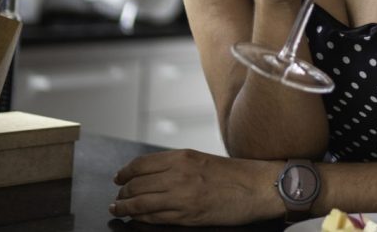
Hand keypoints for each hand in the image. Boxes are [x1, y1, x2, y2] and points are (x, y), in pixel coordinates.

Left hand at [111, 149, 282, 224]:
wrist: (258, 187)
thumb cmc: (235, 175)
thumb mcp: (202, 160)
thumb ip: (177, 165)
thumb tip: (151, 174)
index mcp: (182, 157)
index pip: (141, 164)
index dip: (124, 173)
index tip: (118, 178)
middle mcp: (178, 175)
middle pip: (136, 184)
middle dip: (122, 193)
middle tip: (118, 198)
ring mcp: (181, 196)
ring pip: (140, 203)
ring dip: (125, 208)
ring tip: (119, 210)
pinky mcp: (186, 215)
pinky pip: (154, 218)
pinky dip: (141, 218)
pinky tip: (136, 218)